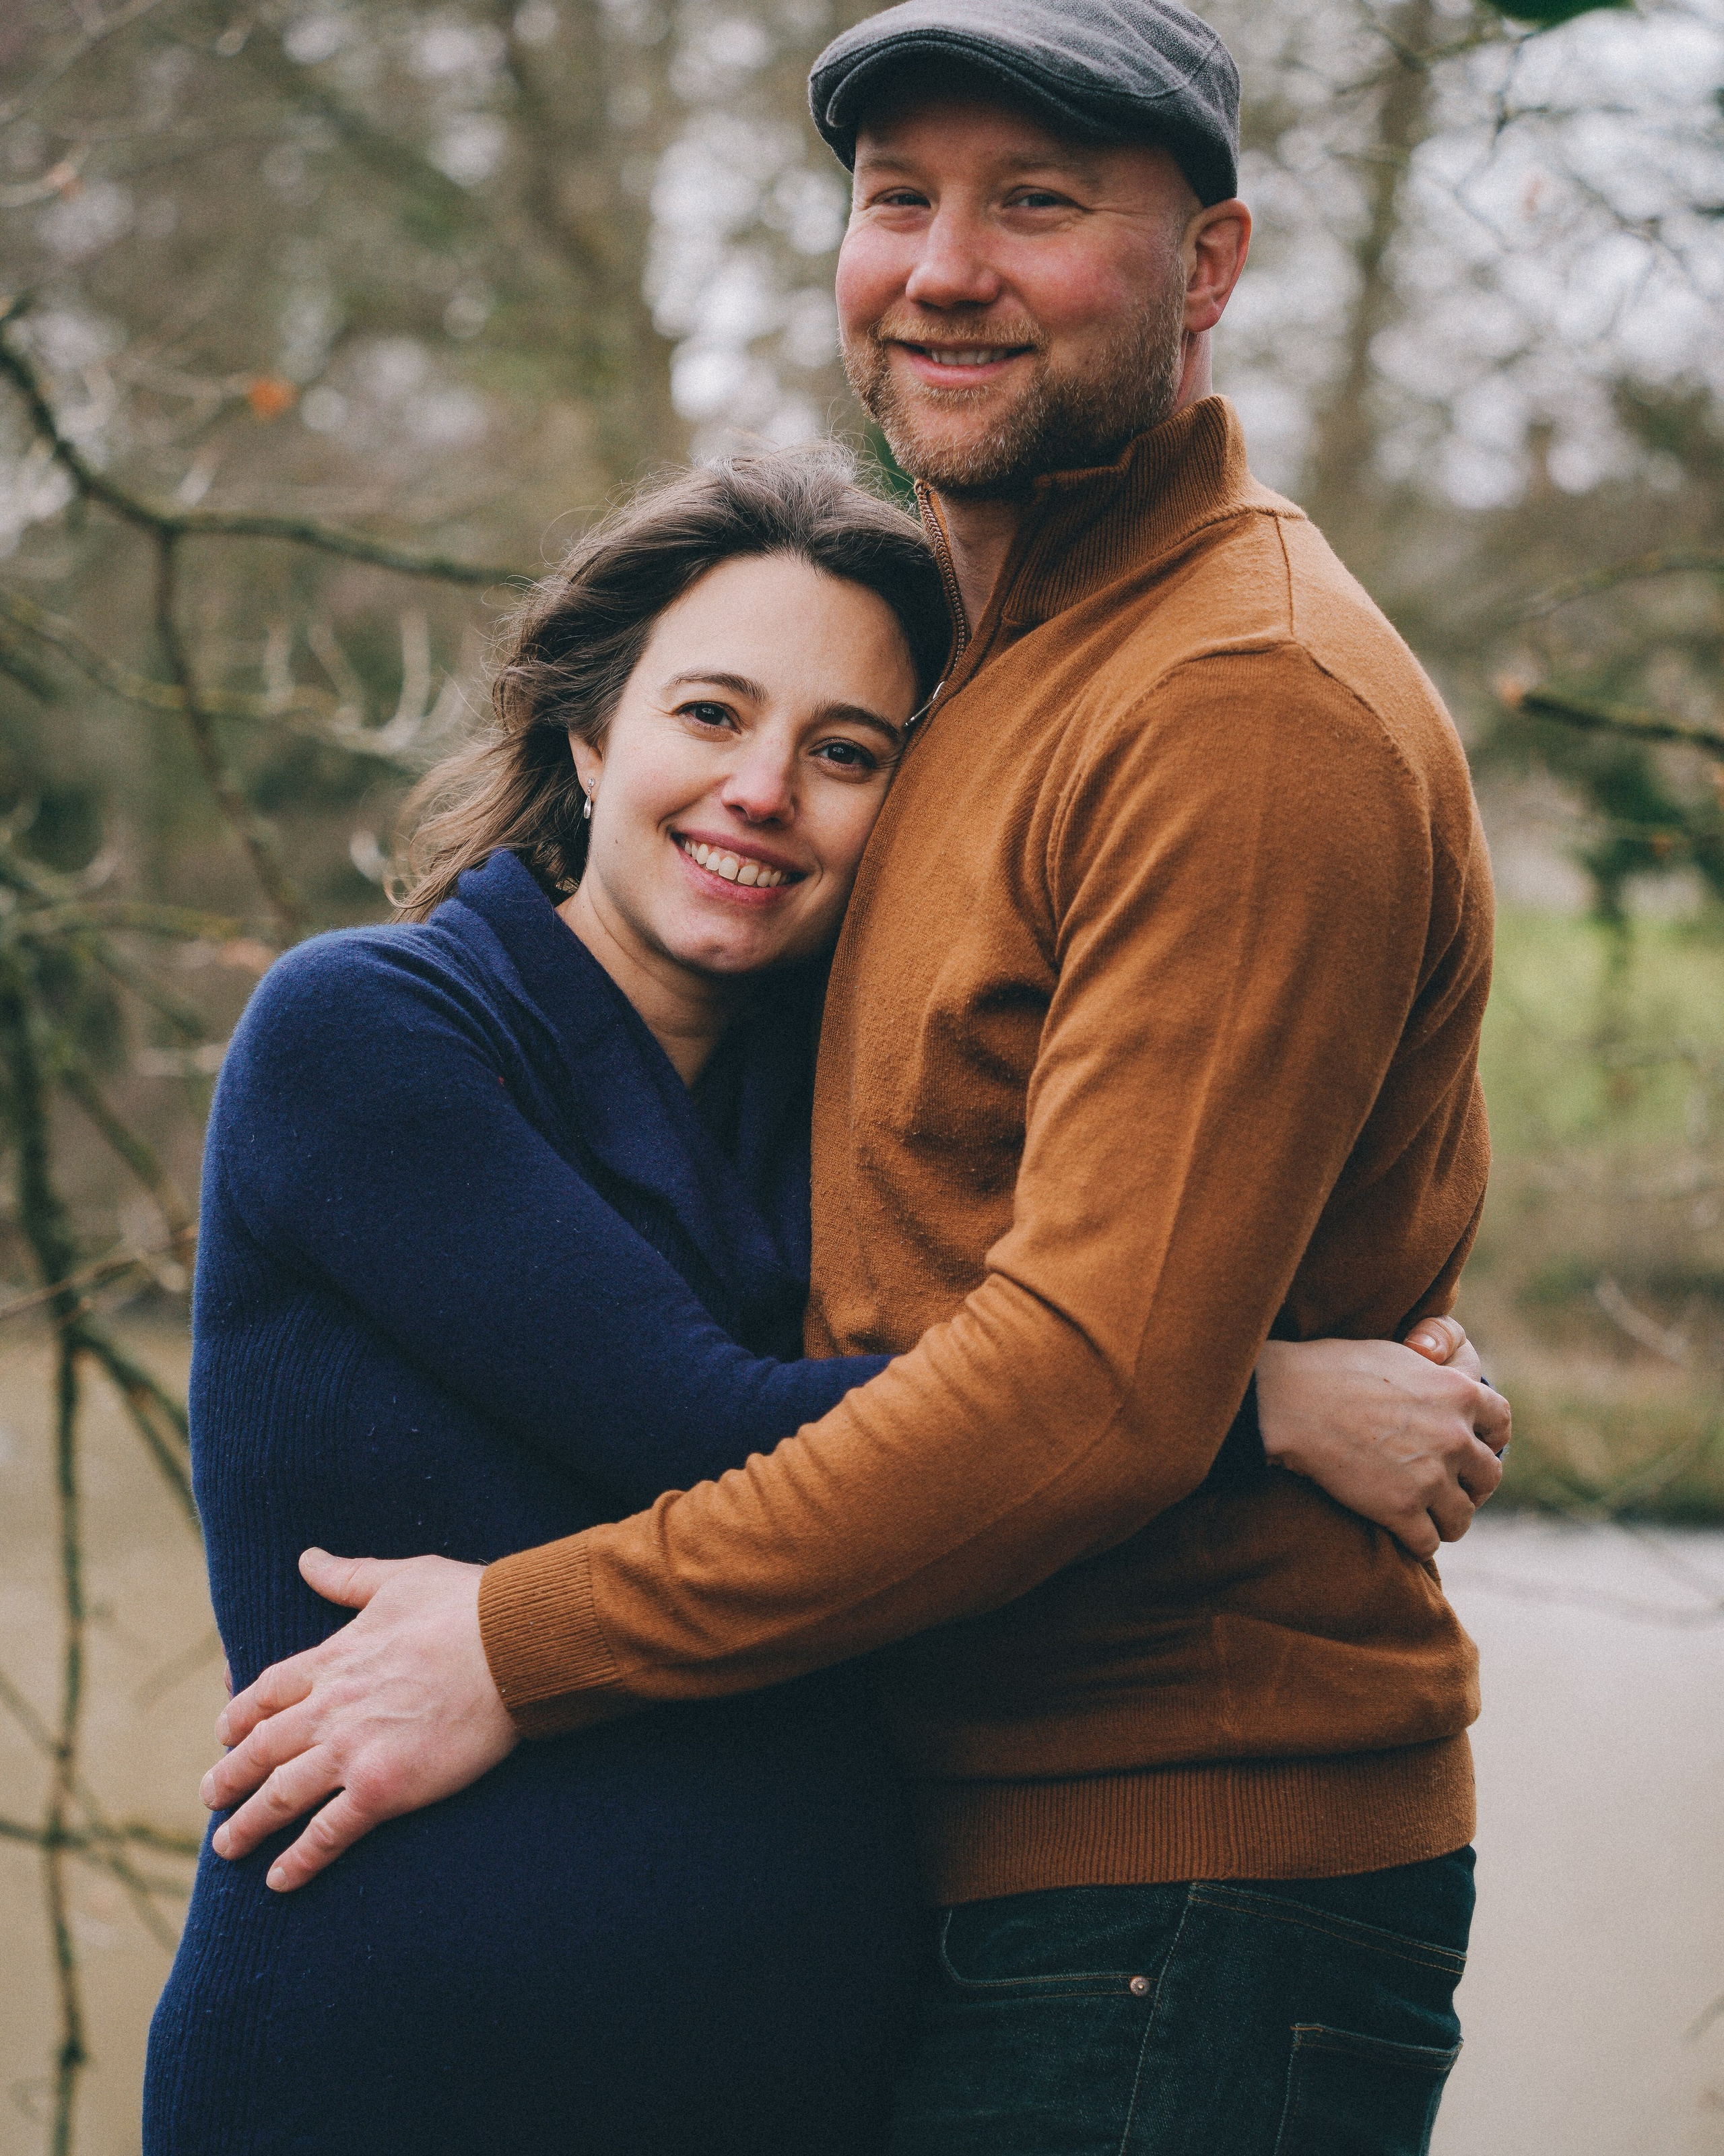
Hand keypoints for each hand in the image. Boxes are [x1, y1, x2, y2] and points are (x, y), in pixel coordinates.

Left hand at [200, 1548, 518, 1891]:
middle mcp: (331, 1708)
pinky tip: (278, 1880)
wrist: (512, 1645)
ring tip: (226, 1846)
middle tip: (209, 1797)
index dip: (239, 1715)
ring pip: (281, 1795)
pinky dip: (299, 1859)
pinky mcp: (385, 1788)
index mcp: (334, 1658)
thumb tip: (307, 1558)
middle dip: (230, 1775)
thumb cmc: (465, 1605)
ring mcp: (354, 1750)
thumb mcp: (400, 1577)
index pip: (267, 1692)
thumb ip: (348, 1575)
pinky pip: (329, 1832)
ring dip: (248, 1823)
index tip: (224, 1733)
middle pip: (261, 1748)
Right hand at [1254, 1320, 1509, 1560]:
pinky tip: (1399, 1530)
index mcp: (1460, 1392)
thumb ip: (1436, 1375)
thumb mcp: (1400, 1357)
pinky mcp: (1400, 1509)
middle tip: (1444, 1488)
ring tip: (1422, 1515)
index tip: (1469, 1449)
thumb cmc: (1335, 1369)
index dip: (1487, 1439)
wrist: (1290, 1400)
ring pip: (1461, 1517)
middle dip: (1469, 1484)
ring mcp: (1430, 1476)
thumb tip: (1449, 1385)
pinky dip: (1415, 1541)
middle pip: (1489, 1476)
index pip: (1501, 1424)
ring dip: (1443, 1519)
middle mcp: (1455, 1437)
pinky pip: (1428, 1543)